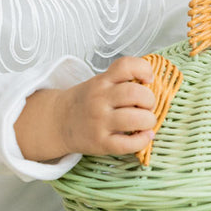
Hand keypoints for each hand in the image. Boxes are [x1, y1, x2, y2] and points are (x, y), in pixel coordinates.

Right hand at [16, 56, 155, 161]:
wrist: (58, 122)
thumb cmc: (86, 102)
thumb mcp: (99, 83)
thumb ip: (120, 80)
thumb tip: (152, 84)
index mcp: (102, 81)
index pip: (126, 66)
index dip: (144, 69)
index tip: (148, 79)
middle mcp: (100, 99)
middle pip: (135, 93)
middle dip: (150, 100)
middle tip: (147, 106)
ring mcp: (100, 122)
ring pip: (135, 118)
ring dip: (149, 120)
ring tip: (146, 122)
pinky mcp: (101, 143)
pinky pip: (128, 144)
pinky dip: (143, 140)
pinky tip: (145, 136)